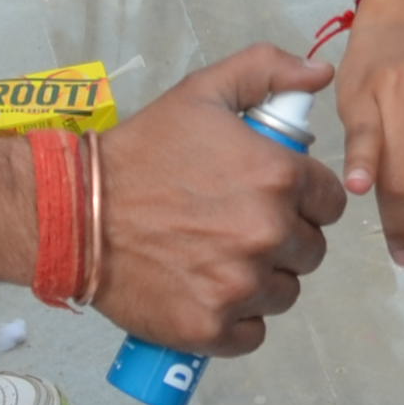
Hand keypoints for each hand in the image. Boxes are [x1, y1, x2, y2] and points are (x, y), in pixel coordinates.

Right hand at [97, 47, 349, 355]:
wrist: (73, 211)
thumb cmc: (140, 152)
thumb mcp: (201, 92)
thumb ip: (266, 70)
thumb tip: (320, 72)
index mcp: (278, 176)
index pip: (330, 202)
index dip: (304, 200)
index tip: (272, 199)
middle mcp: (267, 233)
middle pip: (310, 251)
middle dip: (283, 240)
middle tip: (237, 229)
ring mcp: (240, 286)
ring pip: (284, 293)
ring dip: (261, 281)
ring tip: (217, 261)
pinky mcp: (211, 327)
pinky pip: (252, 333)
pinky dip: (236, 321)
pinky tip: (208, 294)